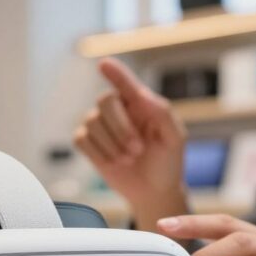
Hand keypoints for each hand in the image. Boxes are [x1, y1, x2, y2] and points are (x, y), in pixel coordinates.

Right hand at [73, 58, 188, 229]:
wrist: (154, 191)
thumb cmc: (167, 162)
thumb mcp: (174, 138)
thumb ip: (162, 113)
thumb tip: (141, 93)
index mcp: (141, 103)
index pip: (125, 83)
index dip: (115, 72)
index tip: (104, 64)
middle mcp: (118, 110)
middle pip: (104, 101)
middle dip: (120, 128)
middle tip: (137, 150)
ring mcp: (101, 126)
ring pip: (91, 122)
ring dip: (111, 145)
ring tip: (128, 160)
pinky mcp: (89, 143)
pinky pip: (80, 138)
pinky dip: (97, 153)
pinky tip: (113, 163)